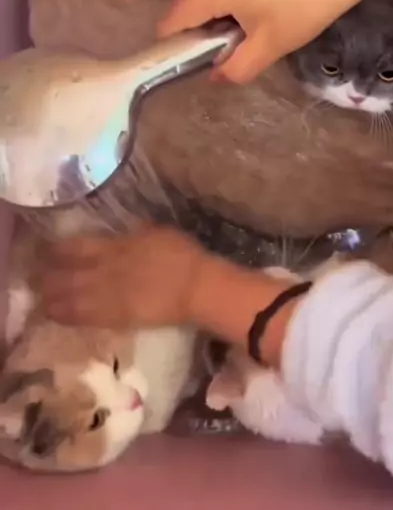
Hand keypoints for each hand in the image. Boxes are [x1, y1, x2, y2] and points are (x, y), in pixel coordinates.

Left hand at [41, 226, 206, 328]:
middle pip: (68, 275)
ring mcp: (110, 296)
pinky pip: (87, 318)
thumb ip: (133, 234)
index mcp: (116, 246)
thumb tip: (121, 234)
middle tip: (38, 279)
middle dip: (49, 277)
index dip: (58, 250)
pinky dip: (70, 317)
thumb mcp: (156, 231)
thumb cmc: (182, 254)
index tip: (47, 250)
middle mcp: (106, 271)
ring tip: (43, 300)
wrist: (196, 286)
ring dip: (53, 300)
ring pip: (72, 299)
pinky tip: (59, 316)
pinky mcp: (118, 318)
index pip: (77, 247)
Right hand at [158, 0, 364, 84]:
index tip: (181, 63)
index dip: (171, 43)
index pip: (175, 17)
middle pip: (188, 7)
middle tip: (214, 59)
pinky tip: (247, 25)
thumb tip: (214, 76)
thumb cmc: (302, 10)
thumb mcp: (269, 47)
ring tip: (234, 44)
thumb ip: (236, 68)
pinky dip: (224, 10)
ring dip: (212, 23)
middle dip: (195, 35)